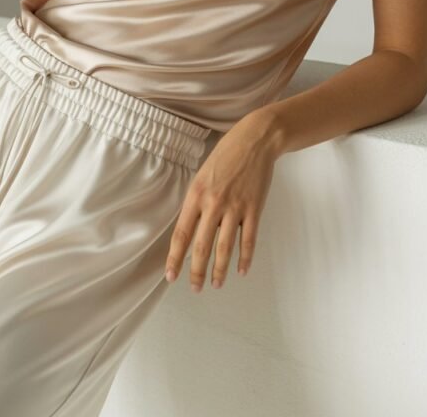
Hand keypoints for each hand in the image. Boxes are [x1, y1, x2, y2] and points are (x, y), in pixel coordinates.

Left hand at [163, 110, 278, 291]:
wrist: (255, 140)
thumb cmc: (226, 154)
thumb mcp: (201, 174)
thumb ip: (196, 200)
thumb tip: (190, 227)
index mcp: (196, 195)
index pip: (181, 234)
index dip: (175, 258)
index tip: (171, 276)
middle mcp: (213, 204)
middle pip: (202, 246)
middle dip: (197, 271)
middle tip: (195, 288)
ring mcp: (235, 207)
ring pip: (225, 248)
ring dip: (219, 270)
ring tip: (216, 284)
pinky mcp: (254, 208)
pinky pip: (249, 240)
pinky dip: (245, 258)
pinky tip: (241, 270)